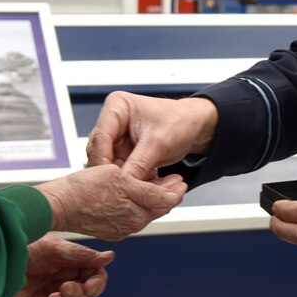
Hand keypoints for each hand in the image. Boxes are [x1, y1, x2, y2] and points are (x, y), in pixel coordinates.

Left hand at [5, 235, 112, 296]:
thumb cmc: (27, 245)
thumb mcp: (56, 247)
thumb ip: (83, 255)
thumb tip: (110, 257)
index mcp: (72, 268)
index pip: (94, 281)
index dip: (96, 285)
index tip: (90, 285)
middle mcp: (62, 285)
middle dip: (76, 296)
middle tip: (64, 287)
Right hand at [39, 164, 186, 239]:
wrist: (58, 204)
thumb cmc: (84, 190)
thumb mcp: (121, 180)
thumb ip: (148, 189)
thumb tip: (170, 196)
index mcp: (136, 214)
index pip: (165, 202)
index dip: (176, 190)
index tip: (182, 180)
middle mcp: (130, 224)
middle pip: (156, 207)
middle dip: (167, 192)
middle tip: (175, 179)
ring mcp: (119, 227)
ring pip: (142, 210)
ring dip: (151, 196)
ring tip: (155, 181)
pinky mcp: (108, 226)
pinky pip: (128, 213)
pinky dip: (136, 202)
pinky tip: (133, 190)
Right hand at [86, 92, 218, 177]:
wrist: (196, 127)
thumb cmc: (181, 122)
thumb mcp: (158, 143)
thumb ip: (138, 164)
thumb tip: (122, 186)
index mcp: (117, 106)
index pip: (100, 136)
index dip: (103, 161)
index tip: (109, 180)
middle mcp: (113, 121)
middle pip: (101, 152)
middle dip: (113, 172)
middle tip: (122, 189)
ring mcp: (117, 138)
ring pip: (109, 164)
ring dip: (123, 179)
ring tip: (139, 188)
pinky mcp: (124, 151)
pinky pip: (120, 170)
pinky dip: (130, 180)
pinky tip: (142, 186)